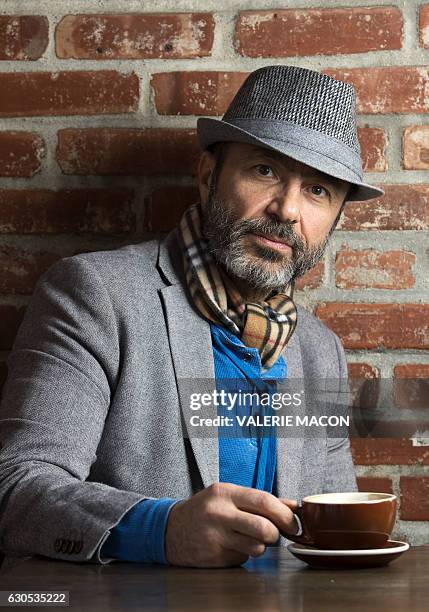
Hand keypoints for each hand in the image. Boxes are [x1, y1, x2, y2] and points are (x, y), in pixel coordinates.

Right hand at [165, 482, 298, 567]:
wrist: (170, 530)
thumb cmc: (206, 510)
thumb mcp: (229, 496)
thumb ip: (261, 501)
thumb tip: (294, 506)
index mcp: (225, 493)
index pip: (264, 500)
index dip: (285, 514)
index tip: (293, 523)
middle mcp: (219, 514)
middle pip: (264, 528)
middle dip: (276, 534)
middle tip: (274, 534)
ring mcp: (215, 537)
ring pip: (257, 547)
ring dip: (260, 546)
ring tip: (248, 538)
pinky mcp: (214, 558)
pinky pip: (242, 558)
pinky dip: (243, 554)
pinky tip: (231, 546)